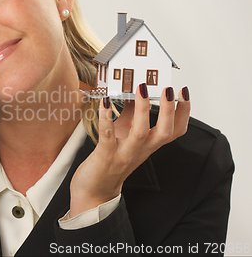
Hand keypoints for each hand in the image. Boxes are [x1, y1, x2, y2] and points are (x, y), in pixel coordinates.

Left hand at [69, 84, 190, 216]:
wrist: (95, 190)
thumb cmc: (110, 160)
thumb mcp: (125, 135)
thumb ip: (130, 114)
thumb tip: (133, 90)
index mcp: (149, 145)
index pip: (175, 131)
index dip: (183, 113)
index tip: (184, 93)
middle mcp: (141, 150)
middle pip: (165, 132)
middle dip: (169, 110)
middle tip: (169, 89)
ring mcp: (124, 153)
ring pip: (140, 133)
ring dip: (142, 110)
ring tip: (141, 88)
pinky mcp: (105, 155)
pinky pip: (108, 135)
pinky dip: (107, 118)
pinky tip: (105, 101)